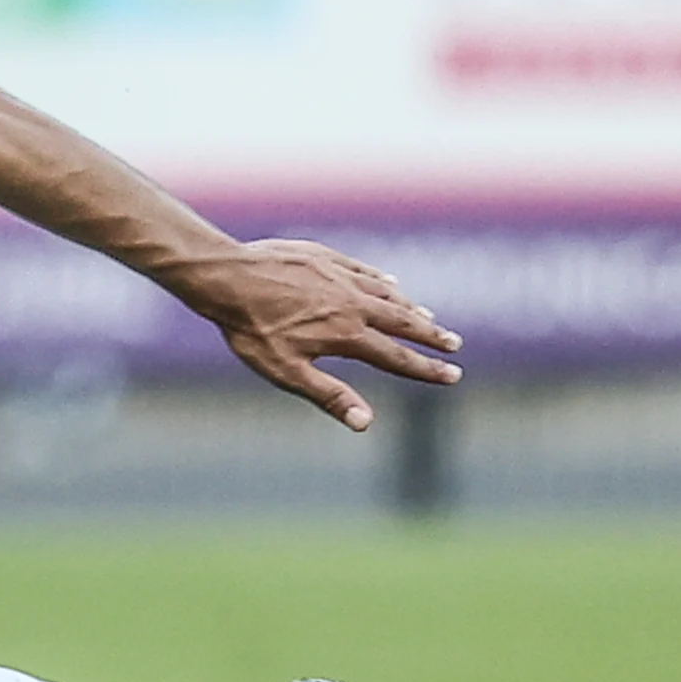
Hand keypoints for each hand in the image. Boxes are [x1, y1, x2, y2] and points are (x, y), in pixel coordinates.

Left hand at [156, 238, 462, 431]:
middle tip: (454, 346)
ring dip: (410, 309)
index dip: (426, 369)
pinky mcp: (326, 258)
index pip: (397, 357)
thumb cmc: (250, 329)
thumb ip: (328, 396)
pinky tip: (391, 284)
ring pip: (387, 295)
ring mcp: (340, 277)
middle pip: (402, 323)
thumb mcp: (285, 371)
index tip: (453, 376)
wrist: (226, 276)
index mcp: (346, 334)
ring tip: (428, 319)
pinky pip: (364, 271)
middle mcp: (352, 303)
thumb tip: (365, 423)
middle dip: (430, 337)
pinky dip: (382, 281)